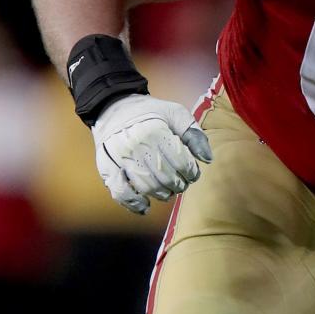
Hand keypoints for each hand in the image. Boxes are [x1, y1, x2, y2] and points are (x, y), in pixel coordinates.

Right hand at [91, 94, 212, 214]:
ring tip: (168, 191)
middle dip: (179, 185)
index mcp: (156, 132)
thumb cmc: (149, 112)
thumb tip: (208, 160)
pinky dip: (134, 204)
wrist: (113, 107)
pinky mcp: (107, 167)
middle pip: (166, 178)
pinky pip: (121, 192)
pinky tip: (145, 206)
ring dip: (162, 194)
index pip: (181, 163)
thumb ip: (194, 135)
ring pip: (147, 188)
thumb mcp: (176, 113)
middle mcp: (137, 146)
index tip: (192, 173)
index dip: (192, 173)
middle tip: (181, 183)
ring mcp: (120, 159)